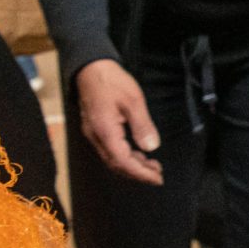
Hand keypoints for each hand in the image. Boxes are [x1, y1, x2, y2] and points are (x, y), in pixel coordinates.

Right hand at [75, 59, 161, 184]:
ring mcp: (94, 134)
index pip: (123, 161)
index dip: (141, 173)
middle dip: (137, 172)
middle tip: (158, 174)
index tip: (157, 178)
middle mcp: (96, 137)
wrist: (91, 69)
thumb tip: (151, 147)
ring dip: (132, 165)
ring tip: (152, 166)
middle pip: (116, 165)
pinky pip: (110, 150)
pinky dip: (125, 155)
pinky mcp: (95, 130)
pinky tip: (138, 152)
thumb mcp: (133, 101)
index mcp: (105, 131)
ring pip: (112, 159)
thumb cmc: (111, 81)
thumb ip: (143, 125)